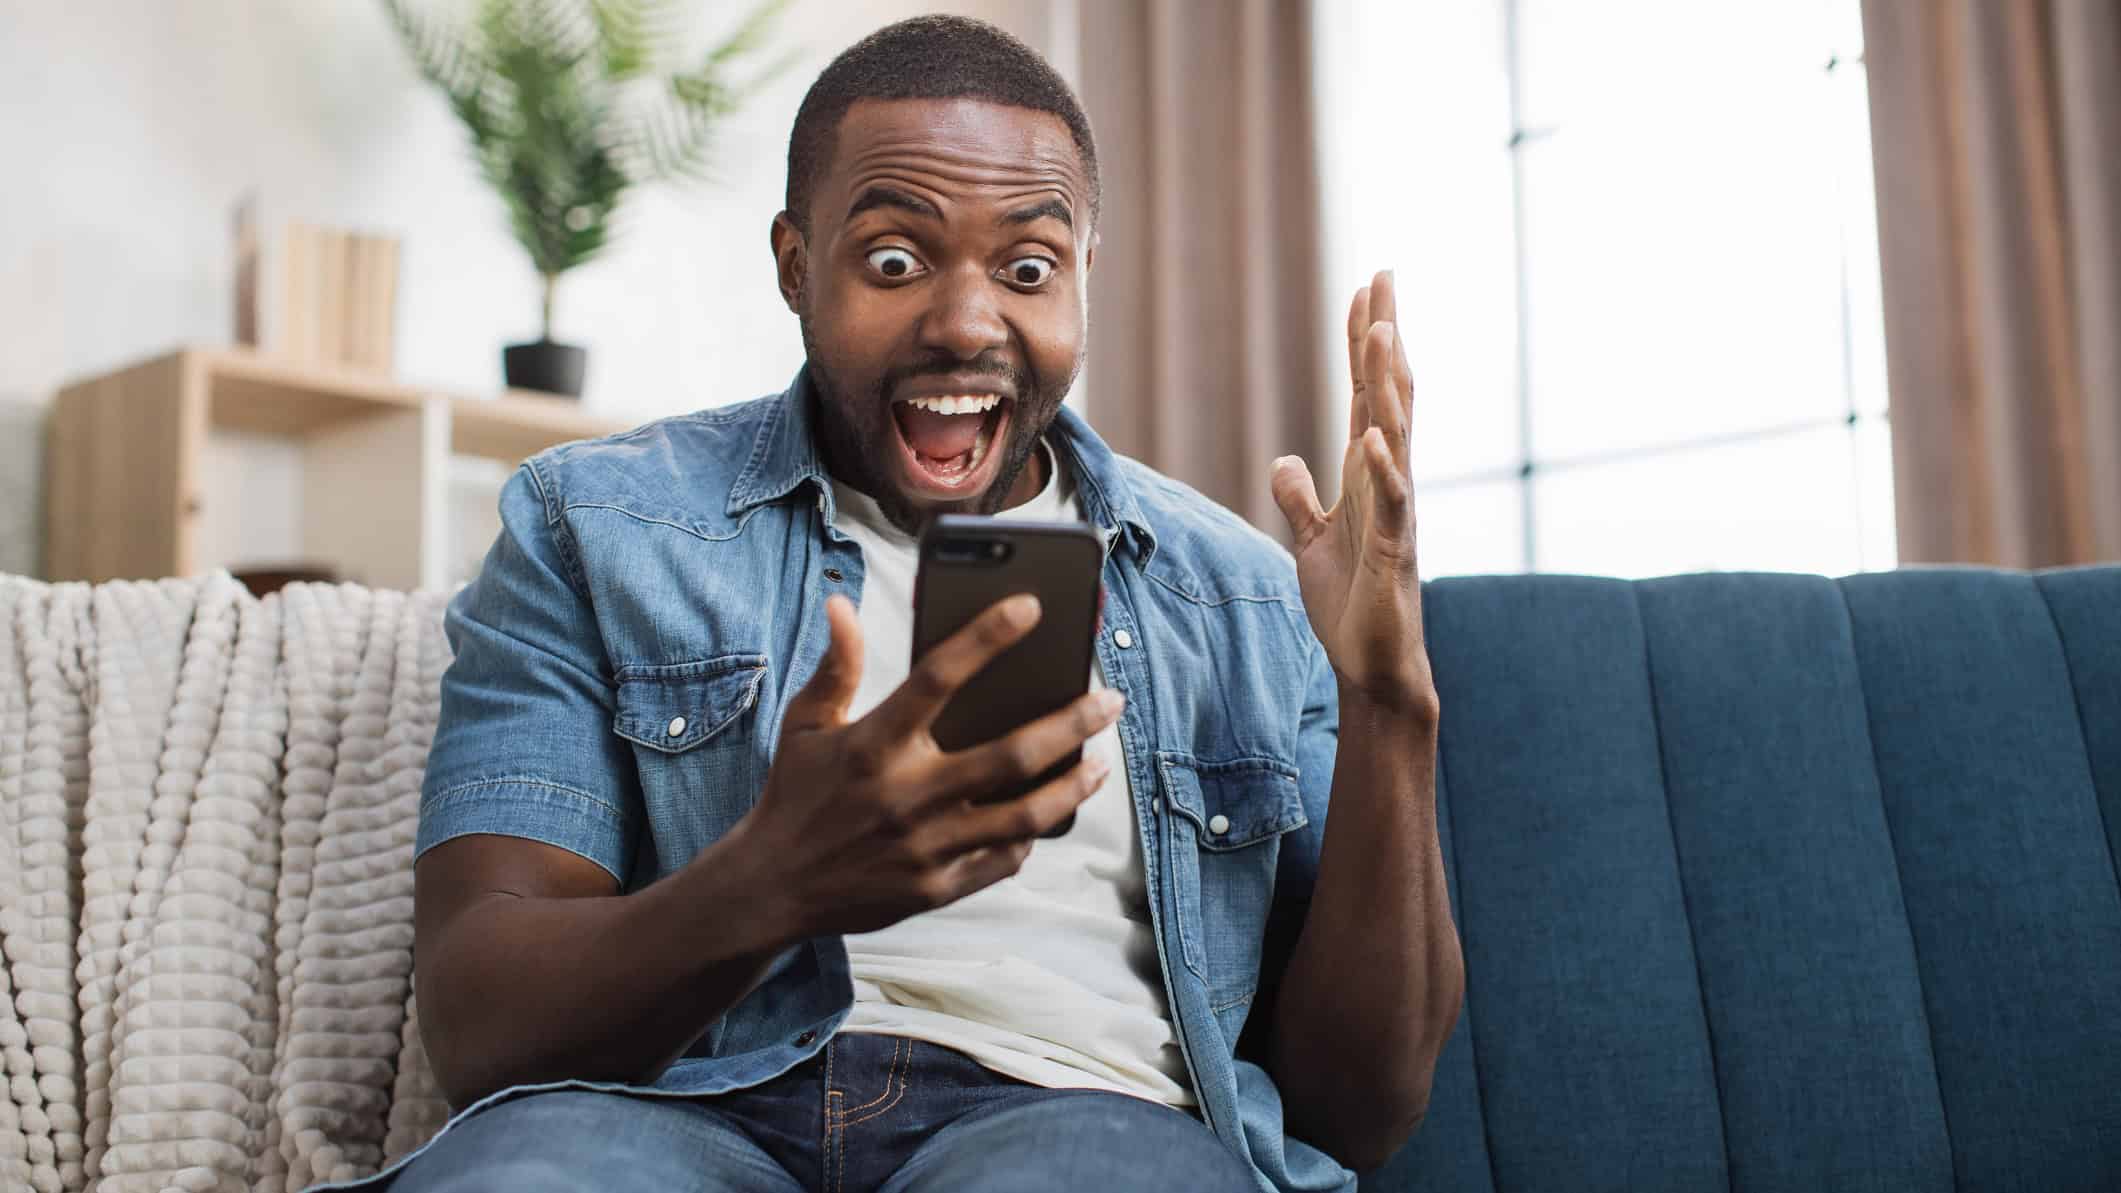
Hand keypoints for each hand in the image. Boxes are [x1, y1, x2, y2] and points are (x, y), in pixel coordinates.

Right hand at [731, 593, 1122, 938]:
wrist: (770, 888)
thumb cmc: (794, 795)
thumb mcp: (805, 725)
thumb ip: (836, 667)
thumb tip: (843, 605)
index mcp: (872, 745)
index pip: (937, 677)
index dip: (985, 637)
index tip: (1030, 606)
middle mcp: (905, 794)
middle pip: (1009, 753)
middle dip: (1071, 723)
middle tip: (1110, 699)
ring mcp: (925, 847)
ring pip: (1023, 815)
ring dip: (1072, 785)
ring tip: (1099, 760)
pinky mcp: (935, 888)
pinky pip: (1002, 860)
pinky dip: (1031, 835)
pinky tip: (1050, 811)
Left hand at [1270, 269, 1437, 718]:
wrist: (1374, 665)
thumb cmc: (1351, 606)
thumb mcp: (1314, 541)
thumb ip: (1301, 498)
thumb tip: (1285, 461)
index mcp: (1367, 475)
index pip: (1368, 394)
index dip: (1364, 343)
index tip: (1366, 289)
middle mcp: (1388, 483)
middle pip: (1389, 396)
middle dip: (1386, 339)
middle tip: (1385, 281)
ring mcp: (1396, 514)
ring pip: (1395, 436)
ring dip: (1387, 386)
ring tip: (1382, 334)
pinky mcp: (1394, 553)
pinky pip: (1389, 504)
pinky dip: (1382, 471)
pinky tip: (1373, 437)